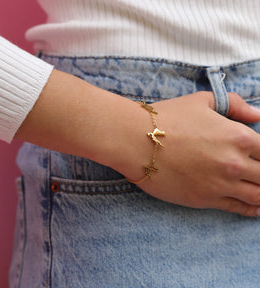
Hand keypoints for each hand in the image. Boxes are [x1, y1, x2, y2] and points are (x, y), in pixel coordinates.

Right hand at [131, 92, 259, 215]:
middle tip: (258, 174)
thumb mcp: (202, 101)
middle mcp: (234, 164)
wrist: (136, 140)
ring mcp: (219, 185)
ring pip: (258, 196)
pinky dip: (251, 210)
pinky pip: (237, 209)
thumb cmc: (167, 118)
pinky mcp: (203, 200)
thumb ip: (235, 105)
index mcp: (238, 137)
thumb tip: (257, 115)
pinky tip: (255, 209)